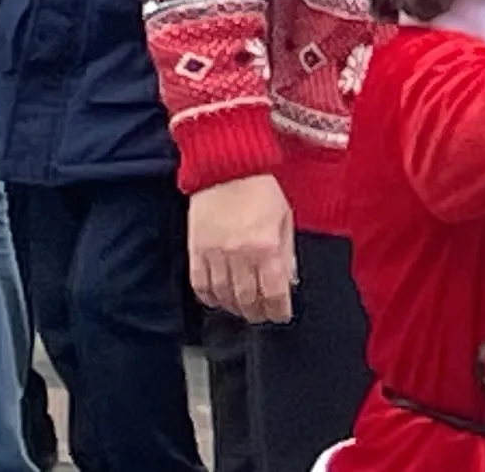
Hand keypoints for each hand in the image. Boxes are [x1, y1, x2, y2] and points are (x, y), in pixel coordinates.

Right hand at [189, 175, 296, 322]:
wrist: (226, 169)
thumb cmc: (260, 189)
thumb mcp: (285, 218)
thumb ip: (287, 252)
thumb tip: (289, 280)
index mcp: (266, 247)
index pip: (274, 292)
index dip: (278, 310)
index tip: (281, 316)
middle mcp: (240, 256)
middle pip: (247, 300)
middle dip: (257, 313)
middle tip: (262, 316)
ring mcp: (214, 255)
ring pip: (223, 297)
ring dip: (235, 308)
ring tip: (243, 310)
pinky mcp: (195, 251)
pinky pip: (200, 285)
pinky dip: (209, 298)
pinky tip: (219, 299)